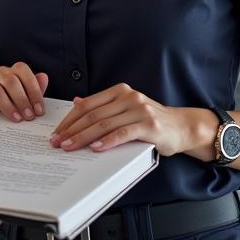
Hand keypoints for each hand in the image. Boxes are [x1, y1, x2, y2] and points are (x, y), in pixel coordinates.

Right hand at [0, 62, 48, 121]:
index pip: (24, 72)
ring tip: (17, 119)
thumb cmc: (7, 99)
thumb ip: (34, 87)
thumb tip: (44, 78)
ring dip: (9, 106)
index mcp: (13, 72)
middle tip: (29, 116)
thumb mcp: (22, 94)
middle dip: (23, 100)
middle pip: (12, 81)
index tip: (39, 110)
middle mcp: (0, 74)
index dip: (34, 90)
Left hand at [49, 83, 202, 155]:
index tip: (57, 132)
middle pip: (92, 114)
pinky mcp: (149, 125)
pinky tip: (95, 148)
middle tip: (58, 143)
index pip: (87, 105)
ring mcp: (139, 109)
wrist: (182, 127)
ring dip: (84, 137)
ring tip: (70, 147)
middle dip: (72, 130)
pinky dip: (107, 141)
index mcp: (119, 91)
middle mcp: (128, 96)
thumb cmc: (150, 121)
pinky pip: (123, 133)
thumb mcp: (125, 109)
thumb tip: (76, 103)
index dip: (69, 119)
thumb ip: (103, 106)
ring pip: (104, 124)